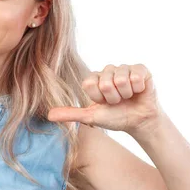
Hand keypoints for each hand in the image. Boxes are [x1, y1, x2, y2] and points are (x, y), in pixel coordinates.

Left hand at [47, 64, 161, 133]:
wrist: (138, 121)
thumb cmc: (114, 117)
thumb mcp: (90, 117)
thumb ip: (70, 114)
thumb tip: (49, 115)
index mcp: (94, 79)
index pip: (89, 84)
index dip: (98, 97)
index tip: (104, 103)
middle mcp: (107, 70)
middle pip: (106, 83)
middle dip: (114, 98)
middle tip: (118, 101)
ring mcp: (124, 68)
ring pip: (121, 79)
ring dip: (126, 94)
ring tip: (128, 97)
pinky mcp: (141, 69)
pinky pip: (136, 76)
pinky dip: (138, 89)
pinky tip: (138, 91)